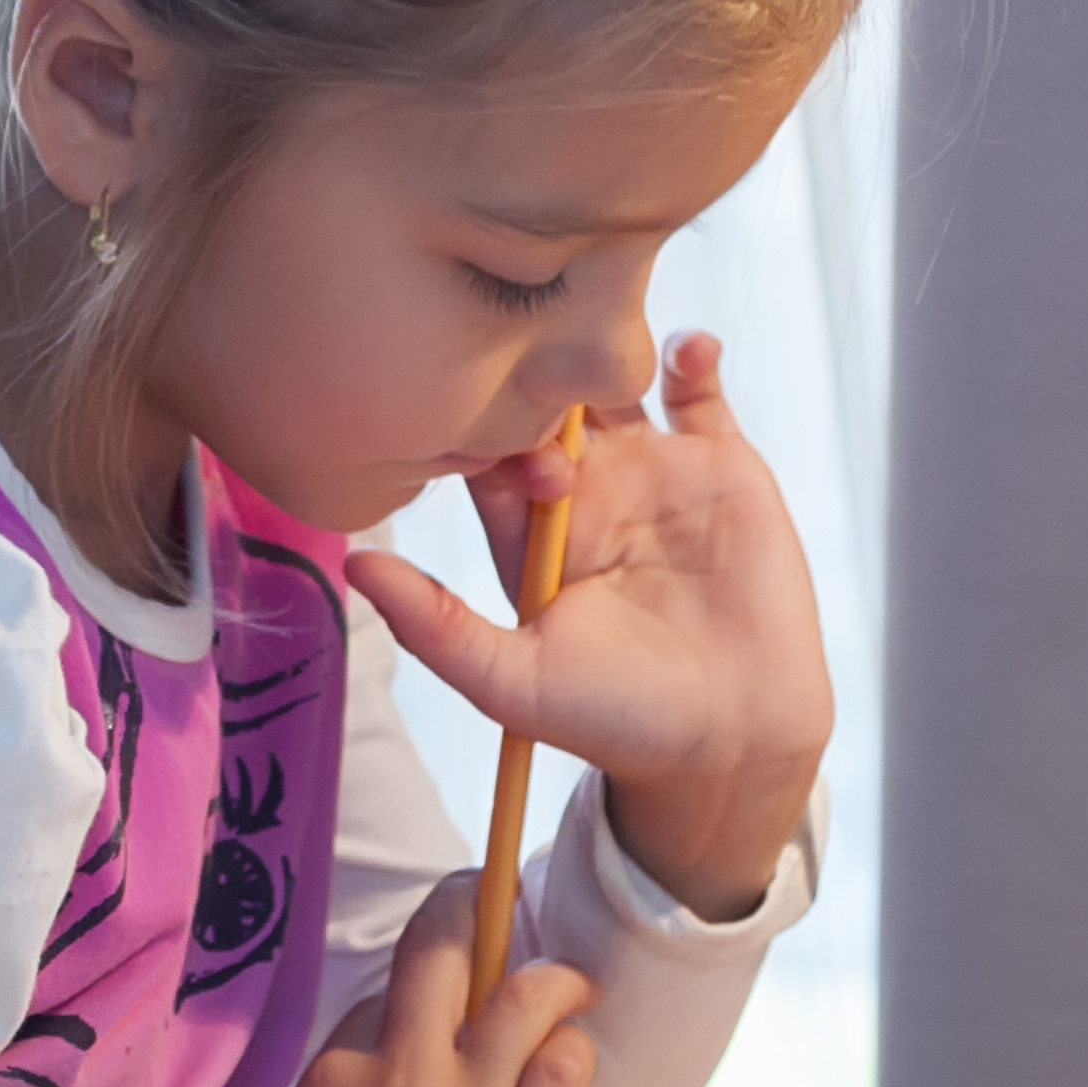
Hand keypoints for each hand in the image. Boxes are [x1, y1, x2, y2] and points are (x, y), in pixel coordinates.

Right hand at [226, 876, 595, 1086]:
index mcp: (338, 1075)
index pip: (387, 995)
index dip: (418, 991)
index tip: (436, 996)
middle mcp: (405, 1077)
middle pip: (445, 951)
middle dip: (472, 909)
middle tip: (493, 905)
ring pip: (522, 999)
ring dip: (553, 978)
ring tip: (572, 986)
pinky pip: (563, 1079)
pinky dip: (572, 1056)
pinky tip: (573, 1060)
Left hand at [348, 331, 832, 921]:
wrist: (734, 738)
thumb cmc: (619, 721)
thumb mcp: (513, 682)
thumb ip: (434, 624)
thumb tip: (353, 567)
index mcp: (525, 531)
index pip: (485, 449)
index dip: (484, 426)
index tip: (502, 435)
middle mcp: (584, 490)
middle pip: (545, 402)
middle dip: (543, 380)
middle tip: (559, 389)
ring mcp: (652, 470)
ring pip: (614, 382)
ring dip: (606, 349)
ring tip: (611, 348)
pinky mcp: (720, 464)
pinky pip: (697, 390)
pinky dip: (690, 357)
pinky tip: (685, 349)